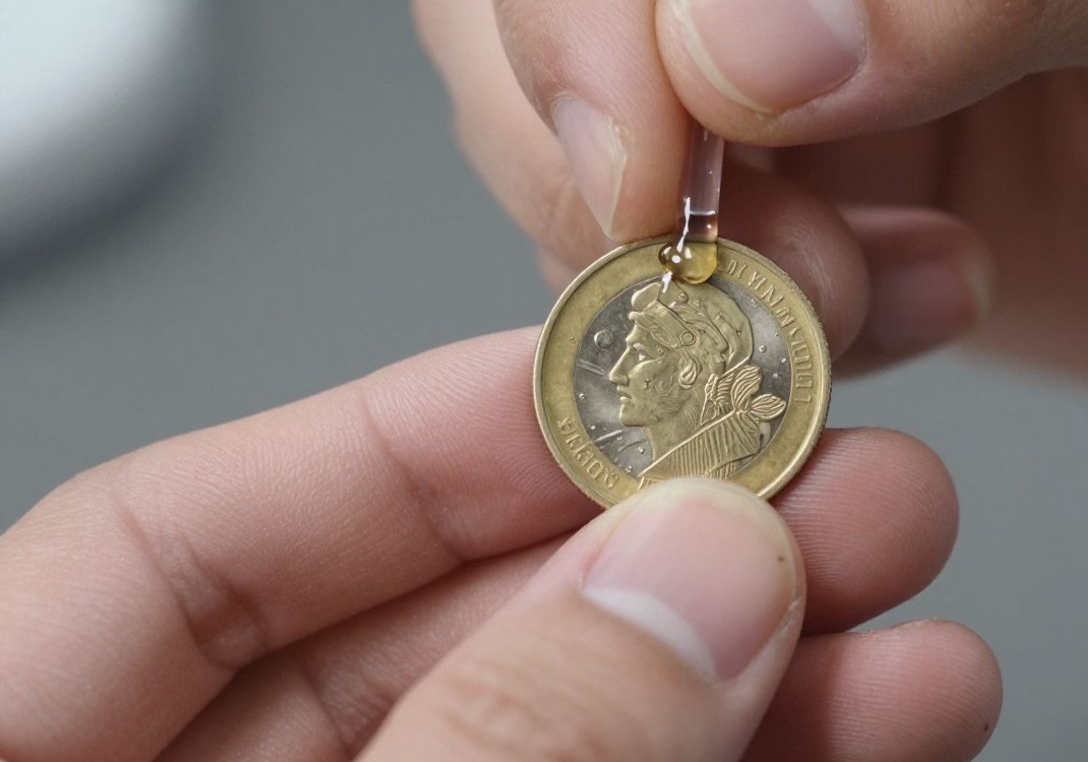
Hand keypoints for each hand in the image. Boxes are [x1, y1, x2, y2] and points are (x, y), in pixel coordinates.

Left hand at [0, 329, 998, 761]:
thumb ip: (502, 747)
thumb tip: (687, 581)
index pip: (182, 546)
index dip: (399, 436)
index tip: (591, 366)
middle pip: (428, 628)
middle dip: (646, 537)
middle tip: (821, 468)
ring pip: (572, 731)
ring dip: (755, 660)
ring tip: (903, 579)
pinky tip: (890, 716)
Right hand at [418, 0, 1087, 409]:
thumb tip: (737, 45)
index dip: (582, 28)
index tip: (639, 171)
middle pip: (537, 20)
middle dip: (596, 160)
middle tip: (740, 263)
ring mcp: (785, 79)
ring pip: (579, 155)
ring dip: (675, 265)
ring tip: (850, 297)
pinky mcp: (805, 203)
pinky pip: (683, 276)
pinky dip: (744, 332)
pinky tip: (895, 309)